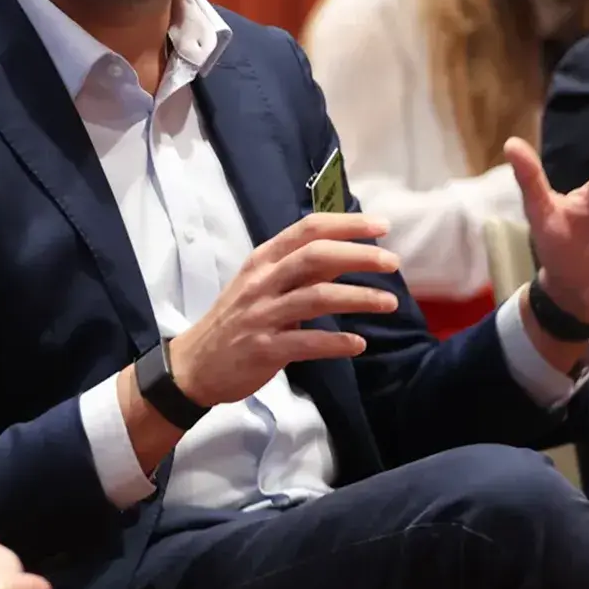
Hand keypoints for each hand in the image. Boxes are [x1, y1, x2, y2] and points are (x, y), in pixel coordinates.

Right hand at [165, 212, 401, 408]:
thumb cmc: (236, 319)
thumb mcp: (263, 285)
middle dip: (359, 256)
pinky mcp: (264, 349)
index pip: (308, 230)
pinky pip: (307, 343)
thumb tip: (349, 253)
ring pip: (316, 297)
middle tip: (392, 262)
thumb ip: (302, 270)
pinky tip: (358, 344)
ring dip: (358, 298)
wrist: (196, 363)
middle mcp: (262, 282)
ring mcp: (261, 315)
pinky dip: (336, 343)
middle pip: (315, 257)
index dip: (347, 225)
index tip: (381, 226)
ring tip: (389, 303)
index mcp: (263, 260)